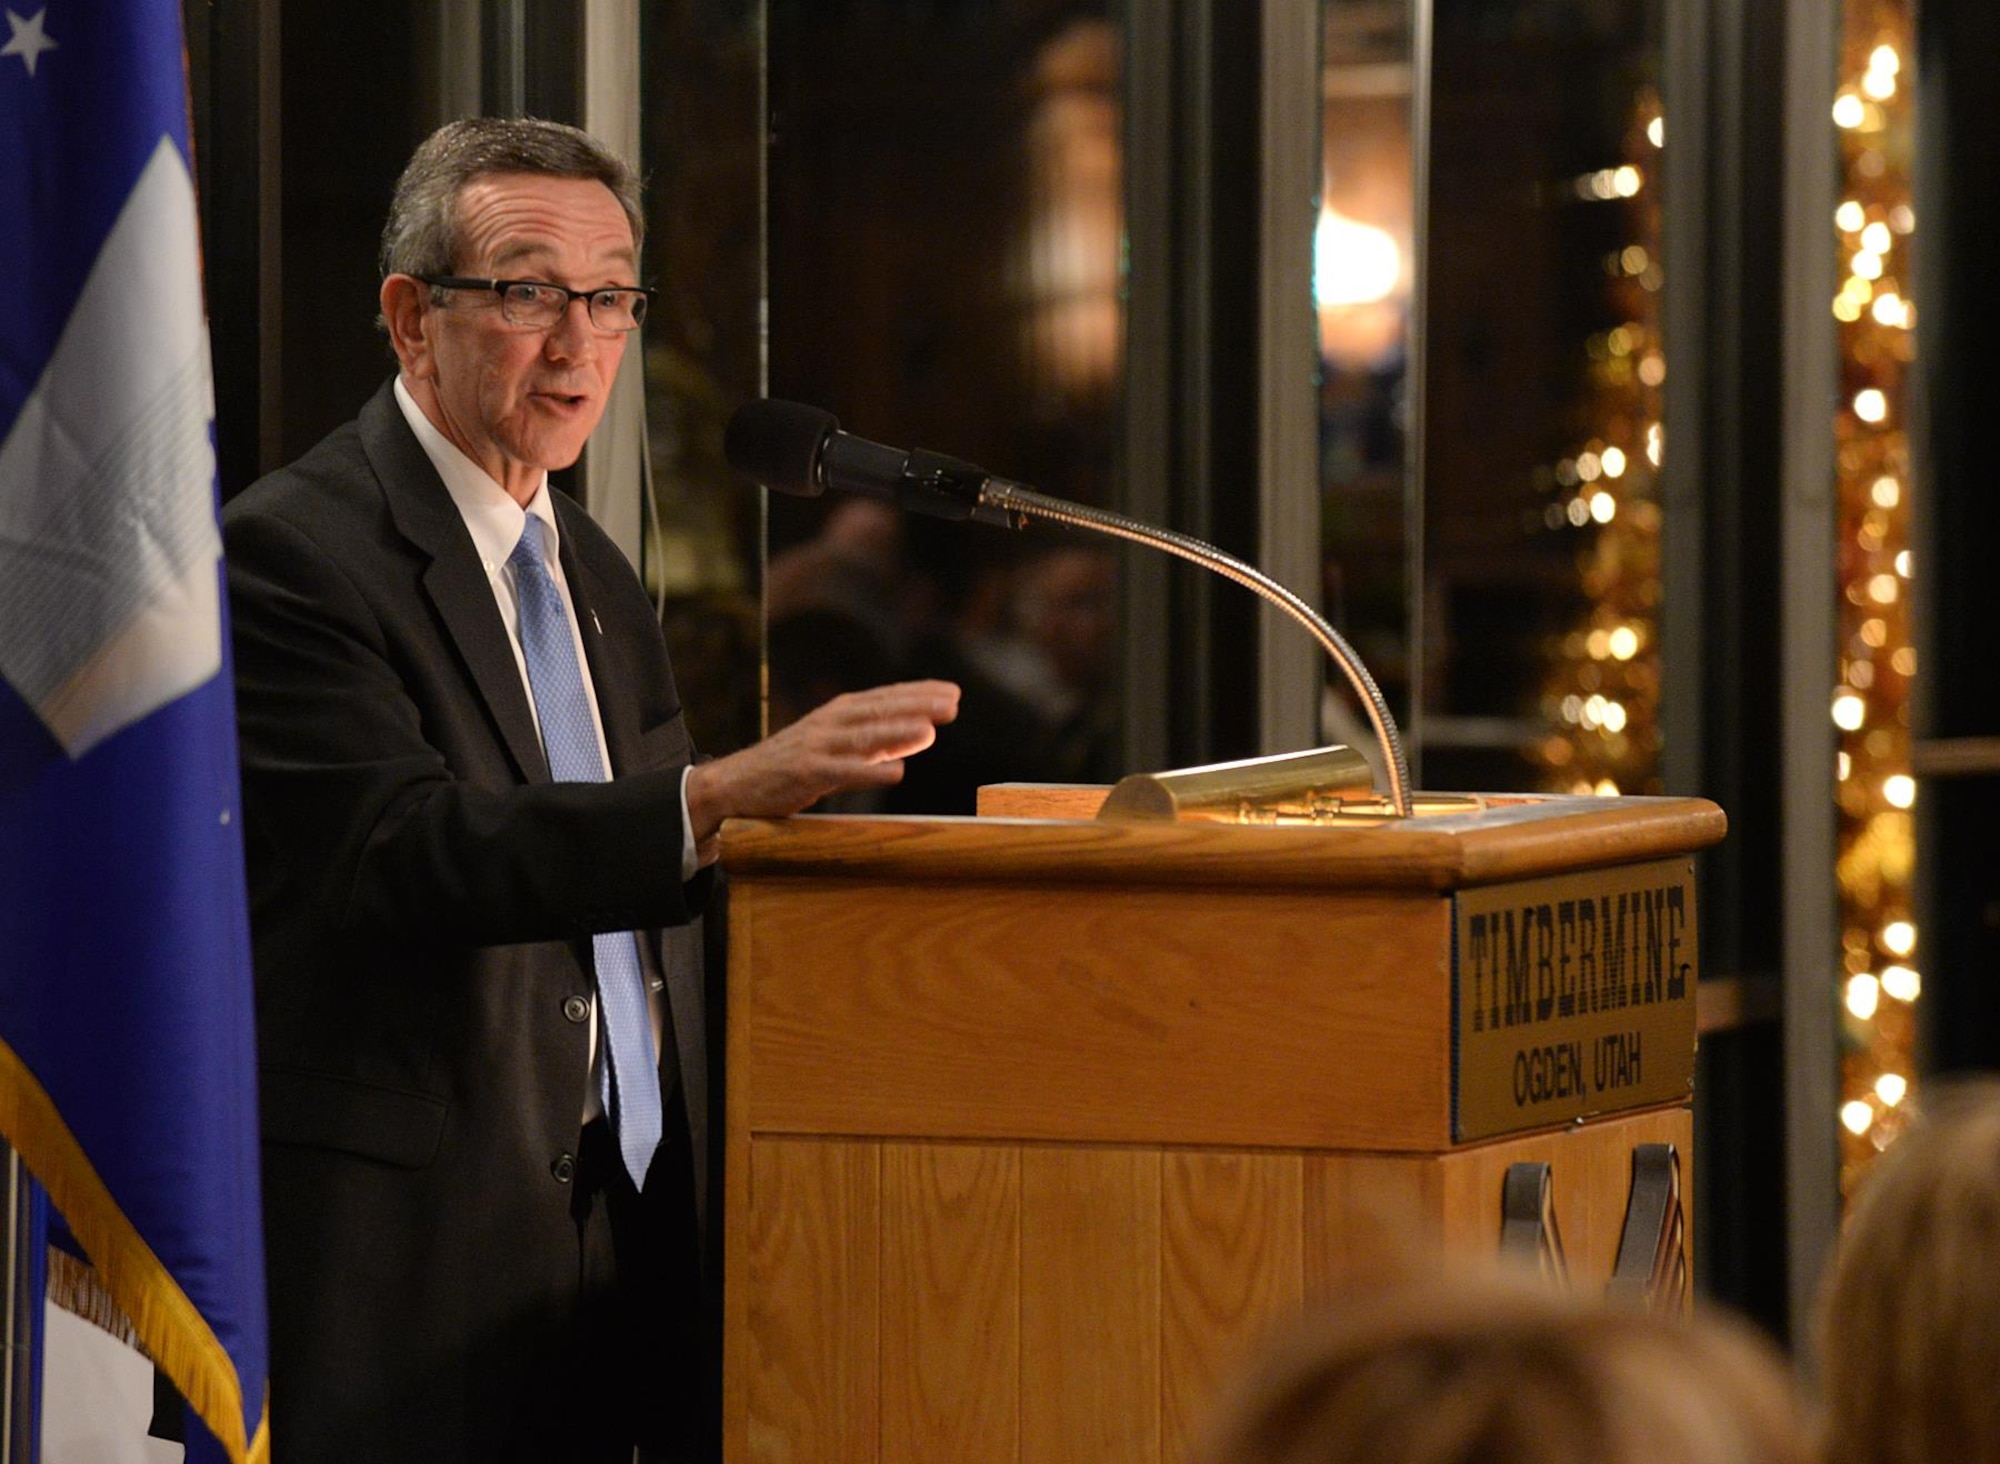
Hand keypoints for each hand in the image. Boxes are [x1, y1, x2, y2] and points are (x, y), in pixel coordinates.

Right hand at [684, 680, 959, 863]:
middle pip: (877, 711)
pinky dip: (868, 771)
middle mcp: (828, 724)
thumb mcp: (836, 746)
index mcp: (837, 714)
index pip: (884, 698)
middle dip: (915, 706)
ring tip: (930, 732)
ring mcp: (815, 747)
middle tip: (952, 704)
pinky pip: (840, 771)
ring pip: (861, 737)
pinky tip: (896, 772)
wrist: (733, 784)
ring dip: (896, 733)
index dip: (917, 694)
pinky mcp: (803, 773)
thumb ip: (876, 741)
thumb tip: (922, 733)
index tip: (951, 692)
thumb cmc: (791, 766)